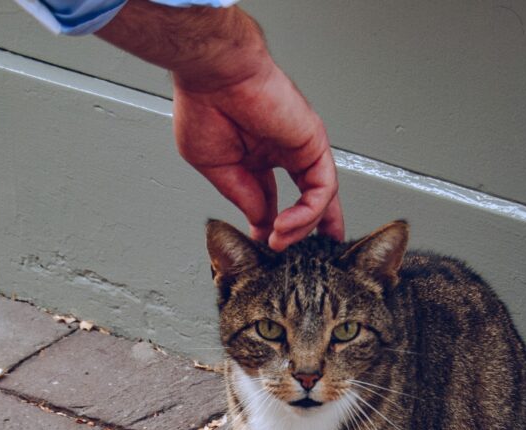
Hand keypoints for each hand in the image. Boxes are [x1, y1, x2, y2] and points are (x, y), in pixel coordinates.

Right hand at [172, 60, 343, 250]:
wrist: (213, 74)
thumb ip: (243, 196)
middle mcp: (285, 152)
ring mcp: (302, 148)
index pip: (277, 200)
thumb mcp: (217, 168)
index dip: (275, 228)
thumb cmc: (204, 105)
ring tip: (278, 242)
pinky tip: (284, 226)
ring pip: (318, 200)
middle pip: (310, 199)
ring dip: (300, 228)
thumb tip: (260, 221)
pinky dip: (307, 213)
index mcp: (259, 156)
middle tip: (309, 258)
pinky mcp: (314, 144)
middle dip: (311, 230)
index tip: (266, 248)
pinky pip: (321, 189)